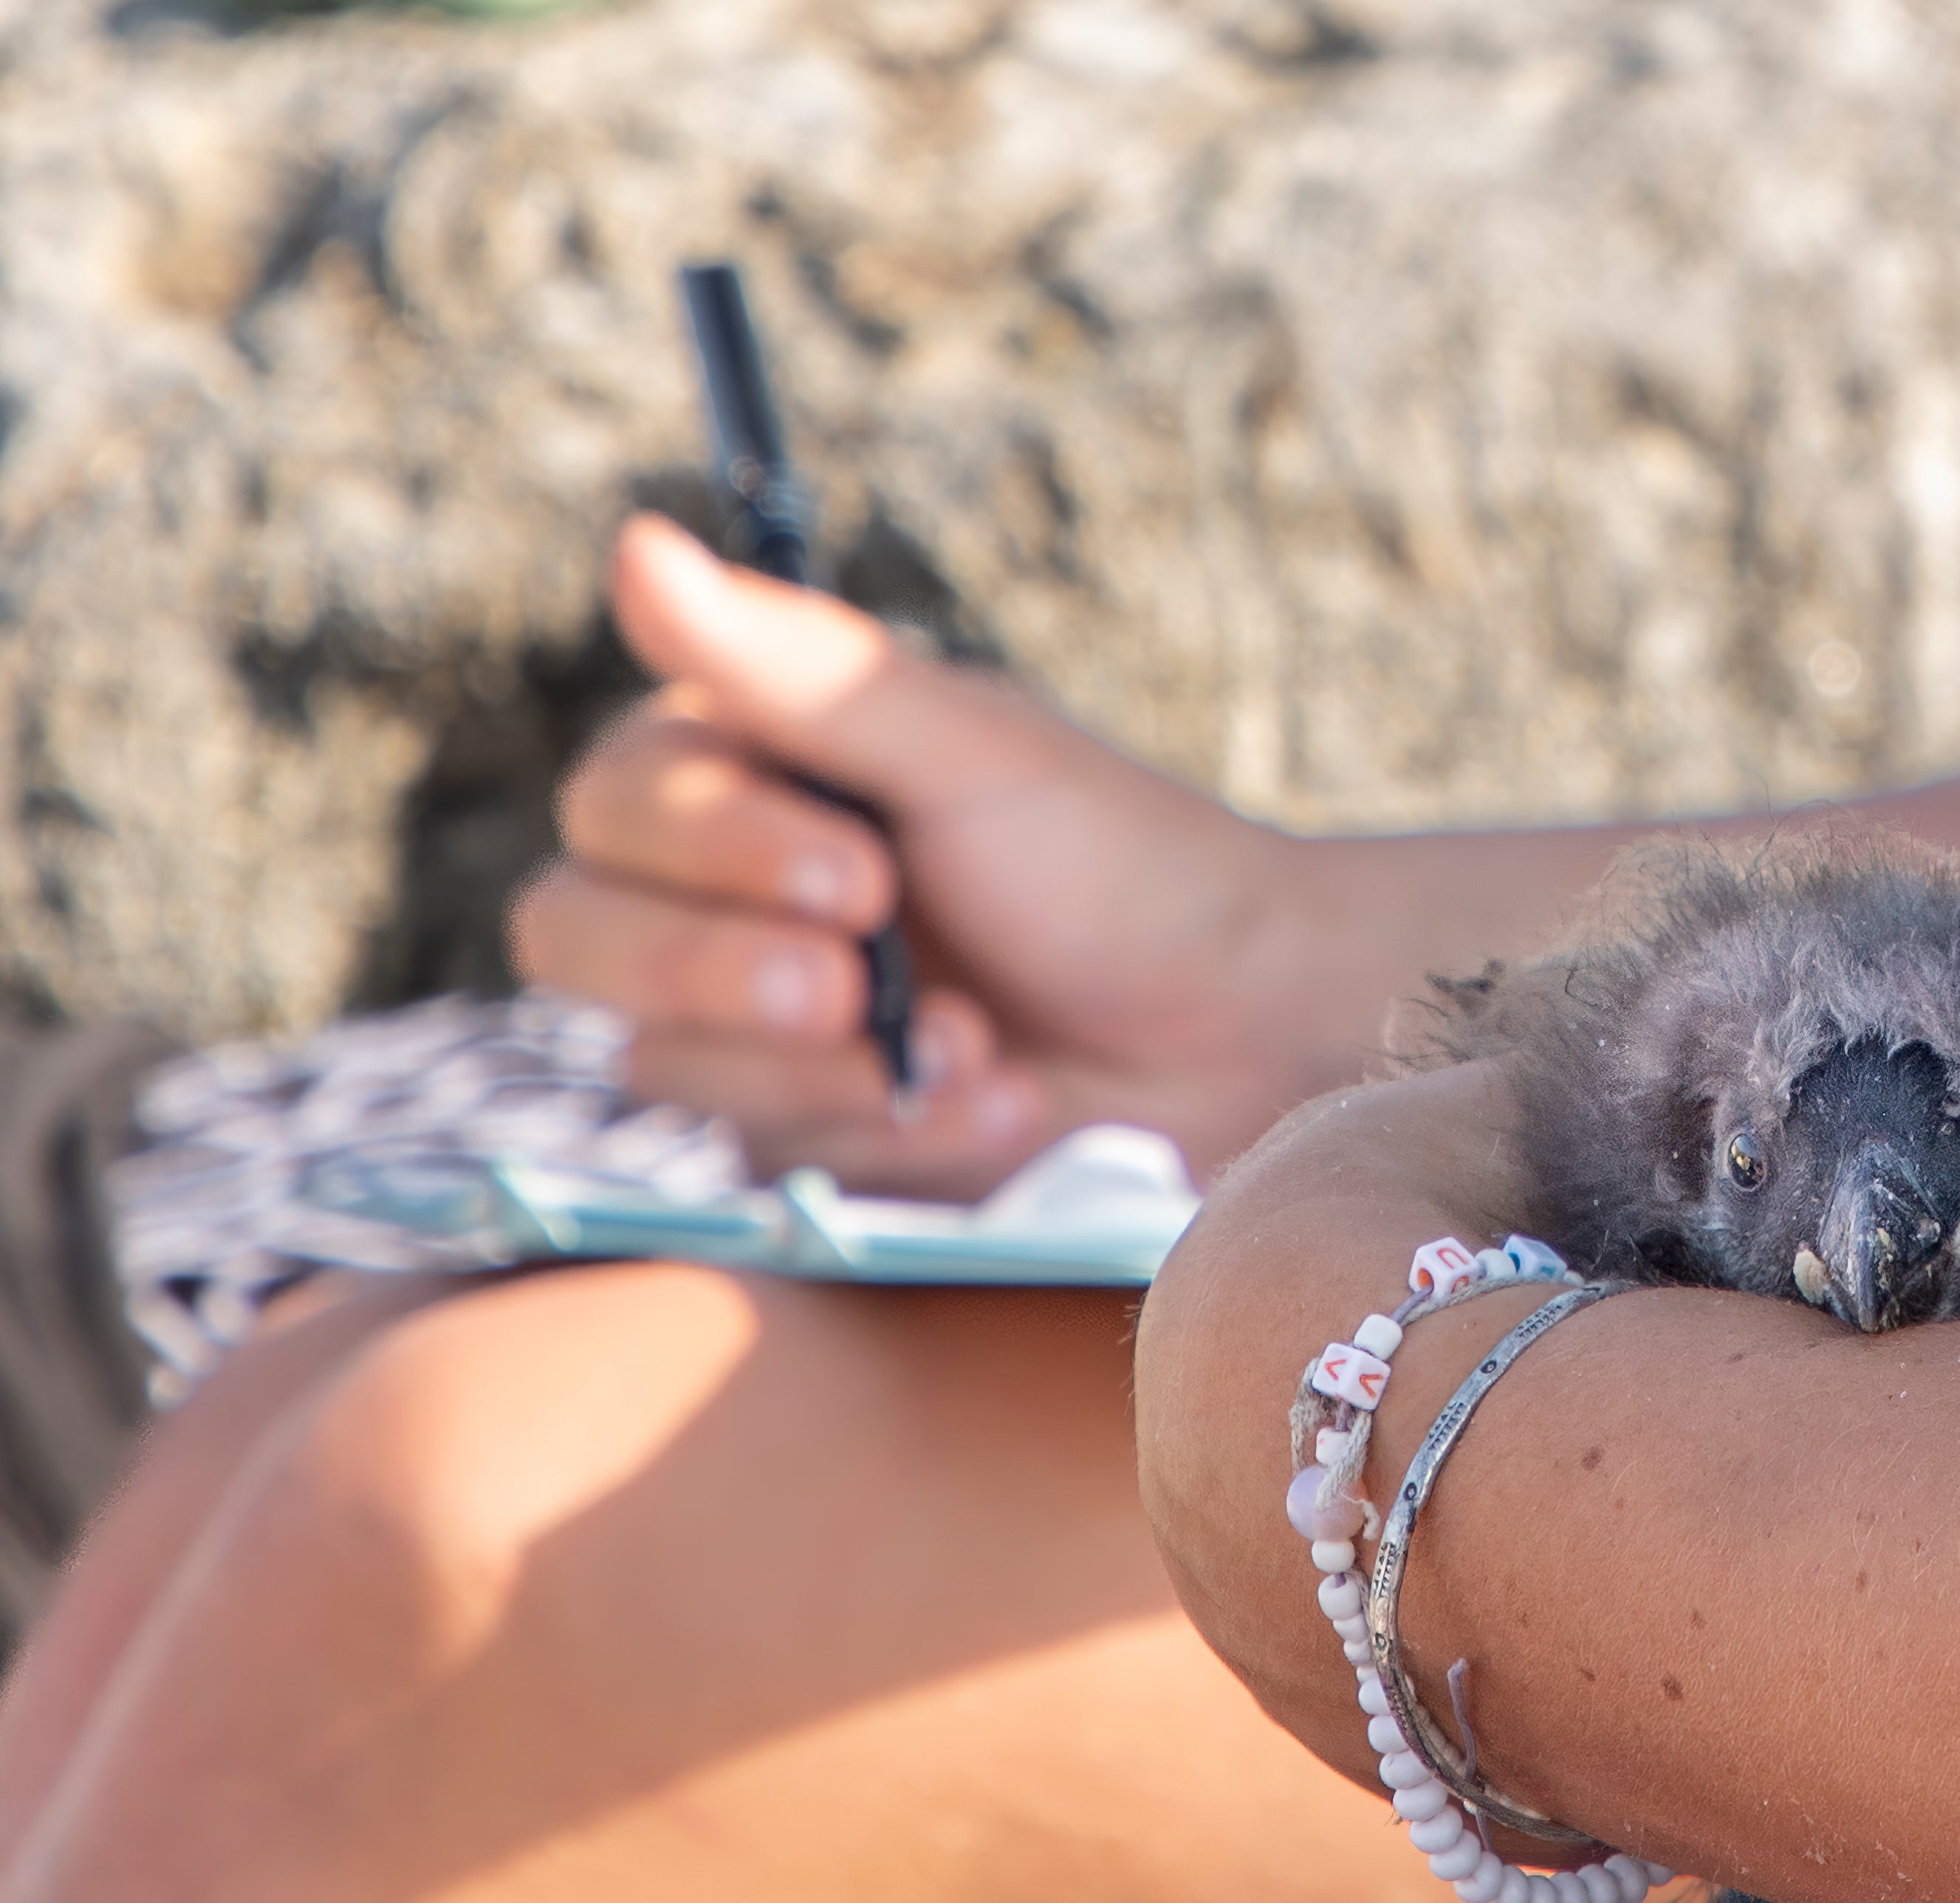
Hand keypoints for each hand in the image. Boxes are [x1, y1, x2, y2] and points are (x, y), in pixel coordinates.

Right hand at [516, 517, 1384, 1194]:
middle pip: (574, 936)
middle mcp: (718, 897)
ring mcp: (749, 1027)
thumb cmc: (1116, 862)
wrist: (1240, 1026)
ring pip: (660, 1062)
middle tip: (855, 983)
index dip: (709, 853)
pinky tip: (1002, 1102)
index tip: (863, 879)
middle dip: (715, 970)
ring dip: (825, 1065)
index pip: (607, 812)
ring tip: (974, 1045)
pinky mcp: (806, 1136)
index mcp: (743, 776)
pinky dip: (896, 1134)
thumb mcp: (967, 749)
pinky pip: (770, 1156)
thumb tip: (635, 543)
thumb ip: (793, 665)